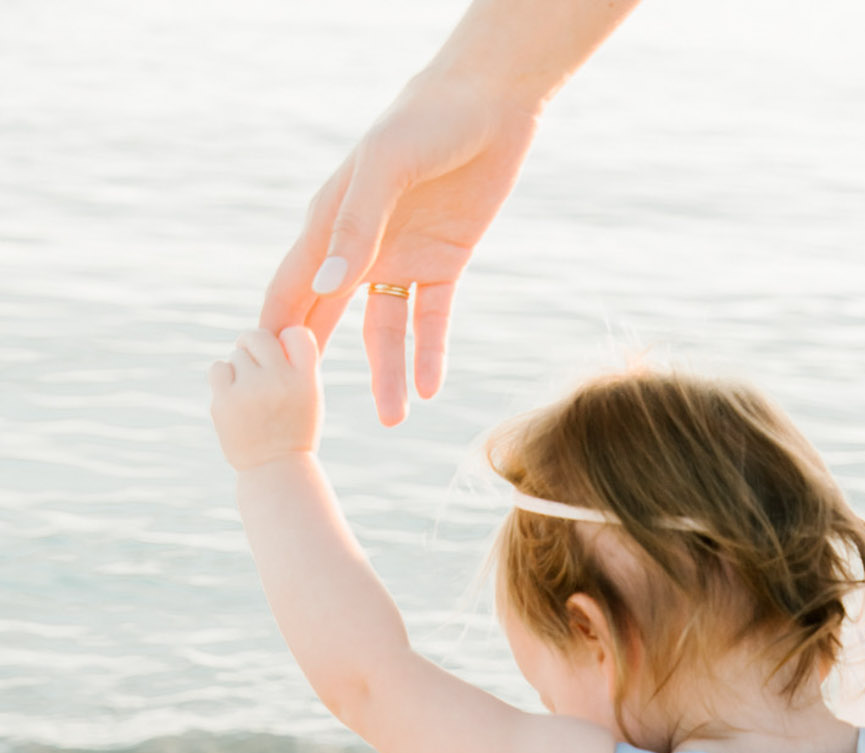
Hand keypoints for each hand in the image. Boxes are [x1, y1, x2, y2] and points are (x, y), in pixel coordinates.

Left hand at [209, 327, 322, 473]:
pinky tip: (235, 399)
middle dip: (254, 348)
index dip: (287, 342)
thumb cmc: (293, 430)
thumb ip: (296, 362)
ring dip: (240, 370)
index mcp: (306, 381)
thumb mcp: (309, 396)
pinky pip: (218, 368)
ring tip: (251, 397)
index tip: (284, 361)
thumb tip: (269, 330)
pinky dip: (224, 380)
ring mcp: (250, 391)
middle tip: (257, 370)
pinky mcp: (225, 401)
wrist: (275, 471)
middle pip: (258, 337)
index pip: (296, 334)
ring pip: (236, 354)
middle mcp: (280, 382)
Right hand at [260, 71, 541, 428]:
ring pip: (384, 331)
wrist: (488, 104)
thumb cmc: (424, 120)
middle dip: (319, 366)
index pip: (292, 287)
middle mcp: (360, 247)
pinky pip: (431, 322)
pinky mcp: (443, 265)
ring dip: (386, 374)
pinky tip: (428, 389)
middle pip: (330, 319)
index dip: (275, 332)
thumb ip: (355, 227)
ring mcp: (401, 259)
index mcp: (331, 221)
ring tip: (391, 419)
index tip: (259, 381)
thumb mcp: (385, 167)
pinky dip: (429, 354)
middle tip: (308, 418)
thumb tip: (327, 287)